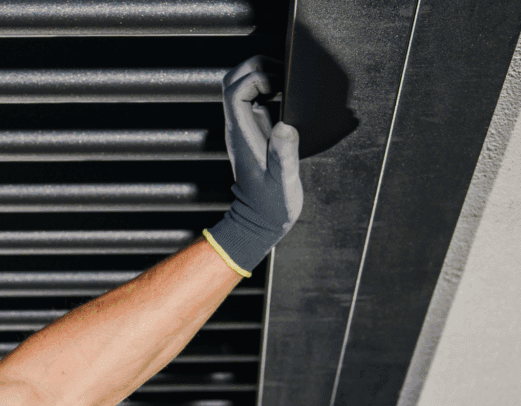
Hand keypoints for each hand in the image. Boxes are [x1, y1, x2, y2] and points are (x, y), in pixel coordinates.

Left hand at [204, 56, 302, 275]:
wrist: (260, 223)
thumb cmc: (271, 206)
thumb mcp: (283, 181)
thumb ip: (283, 154)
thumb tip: (284, 126)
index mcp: (242, 134)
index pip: (234, 90)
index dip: (255, 77)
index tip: (278, 84)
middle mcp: (239, 128)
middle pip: (232, 81)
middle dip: (256, 67)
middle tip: (282, 75)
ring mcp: (245, 129)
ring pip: (241, 88)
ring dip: (262, 76)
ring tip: (287, 82)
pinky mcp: (255, 133)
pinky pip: (255, 101)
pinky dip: (269, 90)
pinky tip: (288, 97)